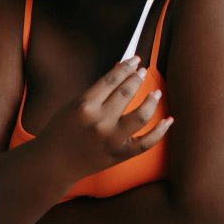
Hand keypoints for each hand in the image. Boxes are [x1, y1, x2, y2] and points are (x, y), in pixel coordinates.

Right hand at [37, 56, 172, 183]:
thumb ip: (96, 91)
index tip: (135, 60)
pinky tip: (168, 120)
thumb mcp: (73, 105)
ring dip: (152, 101)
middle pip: (127, 93)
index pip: (111, 80)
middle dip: (138, 78)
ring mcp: (112, 139)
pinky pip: (147, 142)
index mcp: (85, 105)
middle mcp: (100, 121)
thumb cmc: (61, 130)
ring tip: (156, 93)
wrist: (55, 164)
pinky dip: (160, 131)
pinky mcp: (120, 155)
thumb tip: (120, 71)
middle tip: (143, 71)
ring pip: (142, 115)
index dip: (126, 67)